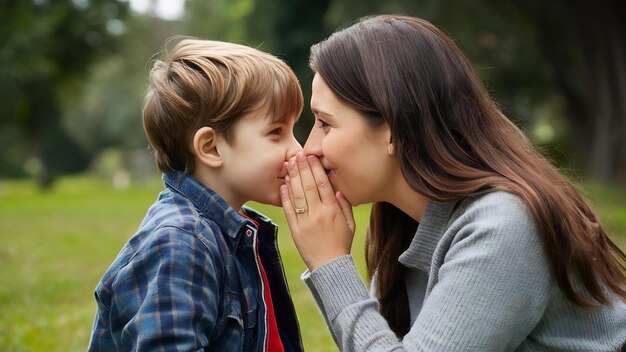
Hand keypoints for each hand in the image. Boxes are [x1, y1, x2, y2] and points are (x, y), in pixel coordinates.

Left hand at [280, 152, 355, 270]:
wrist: (330, 266)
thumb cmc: (342, 243)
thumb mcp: (350, 224)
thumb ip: (345, 206)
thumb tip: (338, 189)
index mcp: (333, 210)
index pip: (323, 184)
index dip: (316, 169)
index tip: (312, 157)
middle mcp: (318, 213)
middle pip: (309, 185)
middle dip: (302, 167)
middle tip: (298, 154)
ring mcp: (306, 221)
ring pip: (298, 194)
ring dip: (293, 177)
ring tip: (289, 164)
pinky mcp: (295, 229)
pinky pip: (289, 210)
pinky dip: (285, 196)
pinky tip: (284, 184)